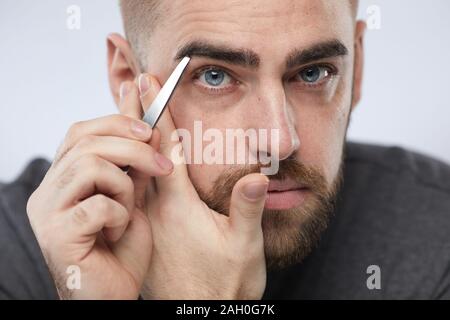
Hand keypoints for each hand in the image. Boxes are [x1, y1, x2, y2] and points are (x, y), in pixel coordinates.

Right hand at [26, 81, 172, 298]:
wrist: (113, 295)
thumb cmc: (121, 251)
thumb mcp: (133, 199)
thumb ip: (135, 166)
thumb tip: (150, 128)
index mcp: (63, 180)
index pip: (81, 132)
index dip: (116, 123)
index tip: (149, 129)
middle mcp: (48, 192)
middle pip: (87, 144)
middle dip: (134, 149)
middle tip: (162, 166)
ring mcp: (47, 212)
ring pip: (90, 167)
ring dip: (125, 187)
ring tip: (130, 211)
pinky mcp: (57, 235)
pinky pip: (96, 205)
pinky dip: (119, 216)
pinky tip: (117, 233)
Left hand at [129, 74, 268, 298]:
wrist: (200, 315)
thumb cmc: (224, 283)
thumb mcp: (243, 246)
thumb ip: (246, 210)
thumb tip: (255, 176)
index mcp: (176, 205)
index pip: (162, 148)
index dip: (156, 113)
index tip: (147, 83)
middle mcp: (155, 208)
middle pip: (140, 151)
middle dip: (136, 115)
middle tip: (129, 85)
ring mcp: (149, 218)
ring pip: (136, 167)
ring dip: (132, 136)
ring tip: (128, 111)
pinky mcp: (150, 229)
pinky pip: (138, 186)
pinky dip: (136, 161)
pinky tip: (137, 156)